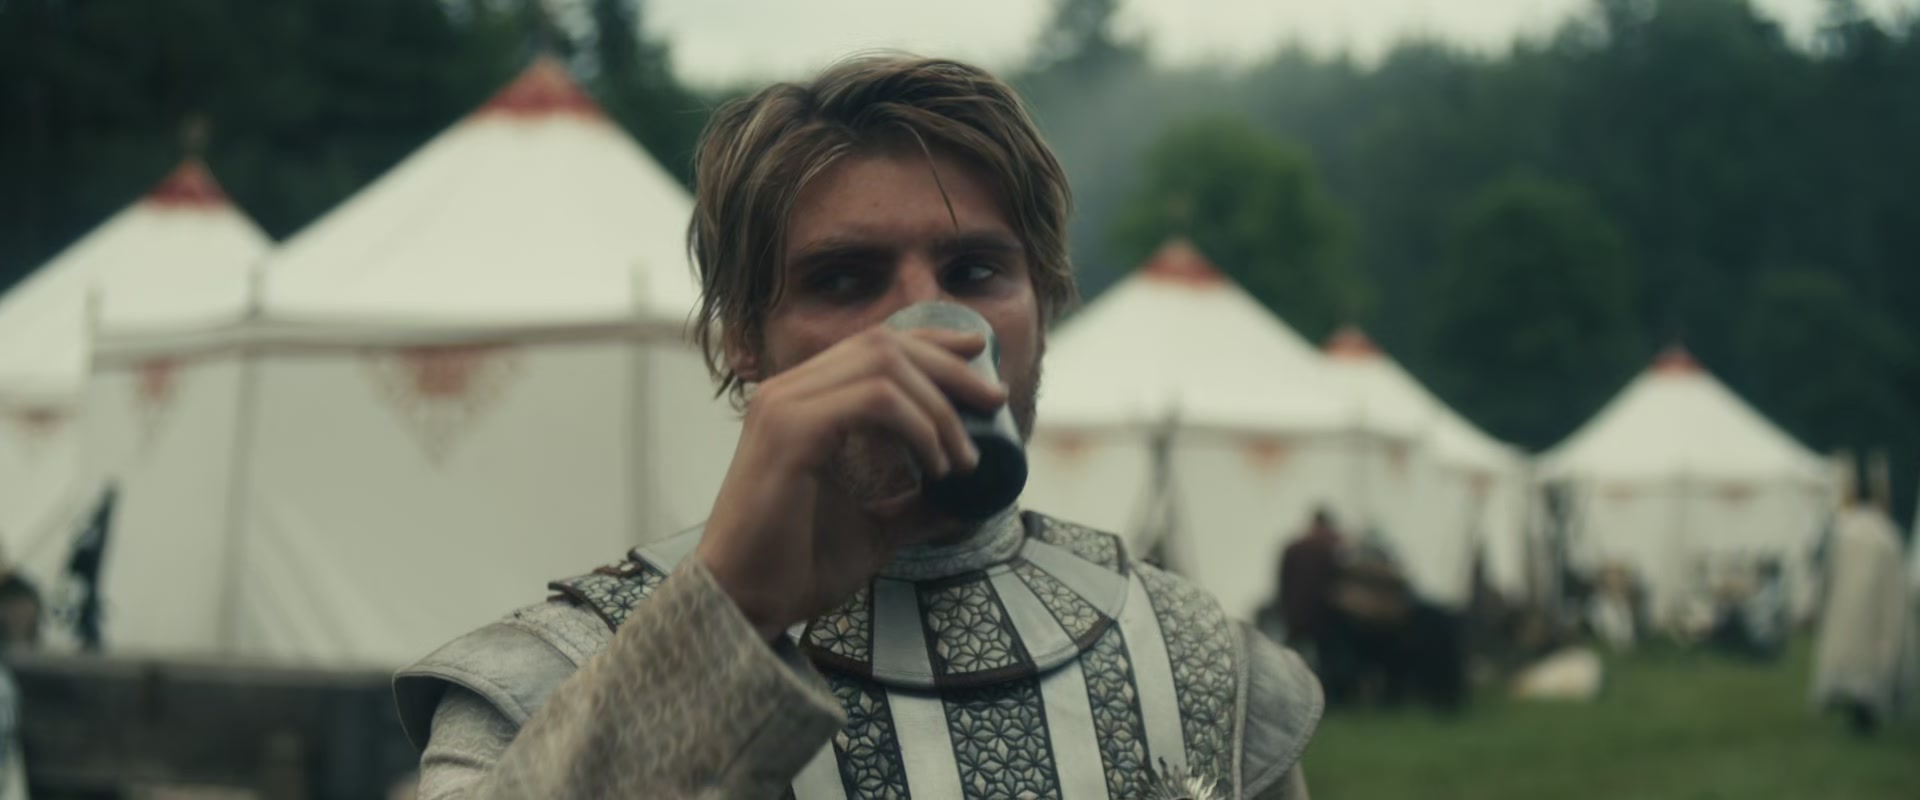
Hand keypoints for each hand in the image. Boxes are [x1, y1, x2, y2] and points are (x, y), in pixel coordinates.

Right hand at [694, 327, 1007, 639]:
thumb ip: (916, 508)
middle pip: (885, 344)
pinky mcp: (791, 430)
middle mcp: (789, 391)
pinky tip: (935, 463)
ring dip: (939, 407)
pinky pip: (873, 401)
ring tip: (963, 458)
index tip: (983, 357)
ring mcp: (785, 405)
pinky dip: (917, 426)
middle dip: (951, 367)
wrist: (746, 603)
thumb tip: (967, 504)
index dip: (933, 341)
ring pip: (884, 366)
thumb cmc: (796, 567)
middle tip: (995, 403)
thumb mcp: (875, 529)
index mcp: (803, 401)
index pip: (874, 345)